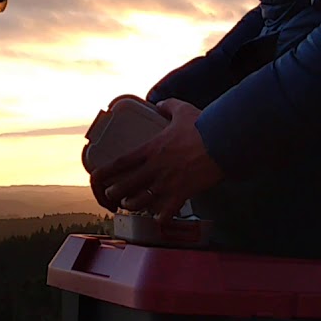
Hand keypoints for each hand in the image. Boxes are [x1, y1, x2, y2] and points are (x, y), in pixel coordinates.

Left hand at [89, 99, 224, 220]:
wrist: (223, 142)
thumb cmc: (204, 126)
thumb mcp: (182, 110)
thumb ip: (168, 106)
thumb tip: (160, 103)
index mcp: (151, 149)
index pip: (120, 163)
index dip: (105, 172)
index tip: (97, 177)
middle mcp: (155, 168)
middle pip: (126, 186)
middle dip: (116, 193)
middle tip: (113, 194)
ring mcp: (167, 183)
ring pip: (141, 201)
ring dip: (134, 205)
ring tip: (131, 205)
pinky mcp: (182, 194)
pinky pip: (166, 212)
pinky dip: (161, 217)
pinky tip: (159, 218)